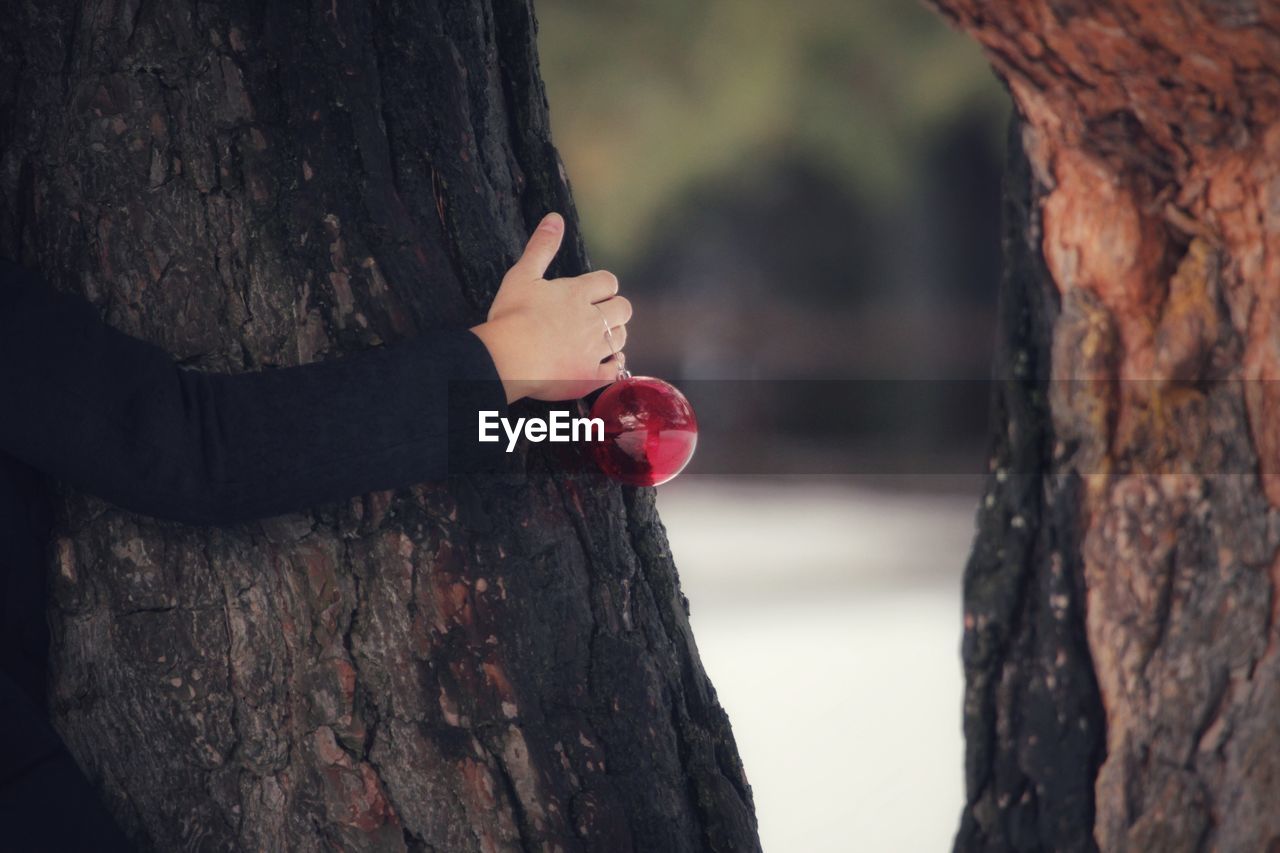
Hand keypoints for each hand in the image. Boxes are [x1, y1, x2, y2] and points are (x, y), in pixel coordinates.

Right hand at [470, 212, 630, 402]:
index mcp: (577, 294)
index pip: (608, 282)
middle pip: (623, 309)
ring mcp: (594, 350)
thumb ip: (541, 247)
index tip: (595, 291)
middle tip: (600, 314)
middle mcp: (592, 320)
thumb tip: (555, 219)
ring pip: (621, 338)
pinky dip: (614, 365)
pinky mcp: (590, 376)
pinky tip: (606, 363)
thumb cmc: (512, 316)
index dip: (604, 286)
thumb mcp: (522, 275)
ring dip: (615, 335)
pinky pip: (615, 370)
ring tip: (601, 337)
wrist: (509, 358)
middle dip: (615, 309)